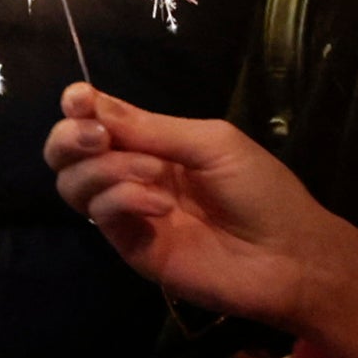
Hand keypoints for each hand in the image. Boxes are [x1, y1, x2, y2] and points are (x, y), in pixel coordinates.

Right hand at [46, 85, 357, 357]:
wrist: (289, 256)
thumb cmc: (262, 191)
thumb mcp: (213, 143)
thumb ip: (152, 127)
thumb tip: (88, 103)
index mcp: (156, 142)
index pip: (99, 120)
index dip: (80, 107)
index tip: (78, 101)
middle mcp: (134, 174)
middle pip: (69, 153)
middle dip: (72, 138)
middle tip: (98, 138)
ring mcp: (130, 213)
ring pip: (75, 184)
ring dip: (106, 168)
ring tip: (152, 172)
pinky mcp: (132, 247)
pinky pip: (102, 214)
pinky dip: (124, 199)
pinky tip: (161, 204)